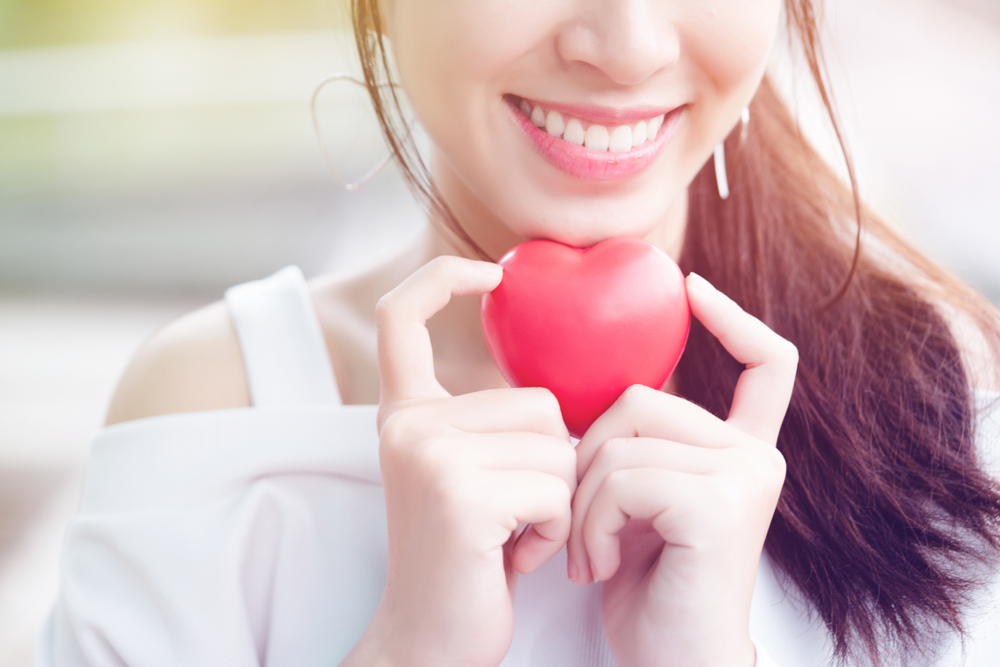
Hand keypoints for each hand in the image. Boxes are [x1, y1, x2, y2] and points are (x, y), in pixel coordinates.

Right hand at [345, 256, 576, 666]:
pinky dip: (555, 529)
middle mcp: (407, 426)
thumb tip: (560, 383)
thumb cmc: (468, 558)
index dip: (443, 279)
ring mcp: (429, 455)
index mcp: (405, 415)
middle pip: (536, 401)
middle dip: (549, 465)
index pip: (403, 317)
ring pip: (556, 444)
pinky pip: (556, 487)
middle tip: (511, 515)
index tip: (490, 274)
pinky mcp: (461, 494)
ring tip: (512, 535)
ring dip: (555, 500)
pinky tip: (517, 556)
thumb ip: (489, 423)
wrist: (431, 640)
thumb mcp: (467, 474)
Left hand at [567, 273, 796, 666]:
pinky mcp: (721, 504)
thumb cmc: (646, 588)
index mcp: (737, 451)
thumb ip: (640, 446)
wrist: (669, 662)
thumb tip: (601, 395)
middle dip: (588, 459)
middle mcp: (754, 456)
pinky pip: (623, 478)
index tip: (692, 287)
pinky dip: (593, 523)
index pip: (765, 364)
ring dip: (582, 503)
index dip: (732, 319)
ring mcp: (744, 476)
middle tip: (580, 524)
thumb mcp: (638, 504)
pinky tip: (601, 565)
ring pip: (621, 440)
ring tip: (589, 553)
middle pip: (642, 399)